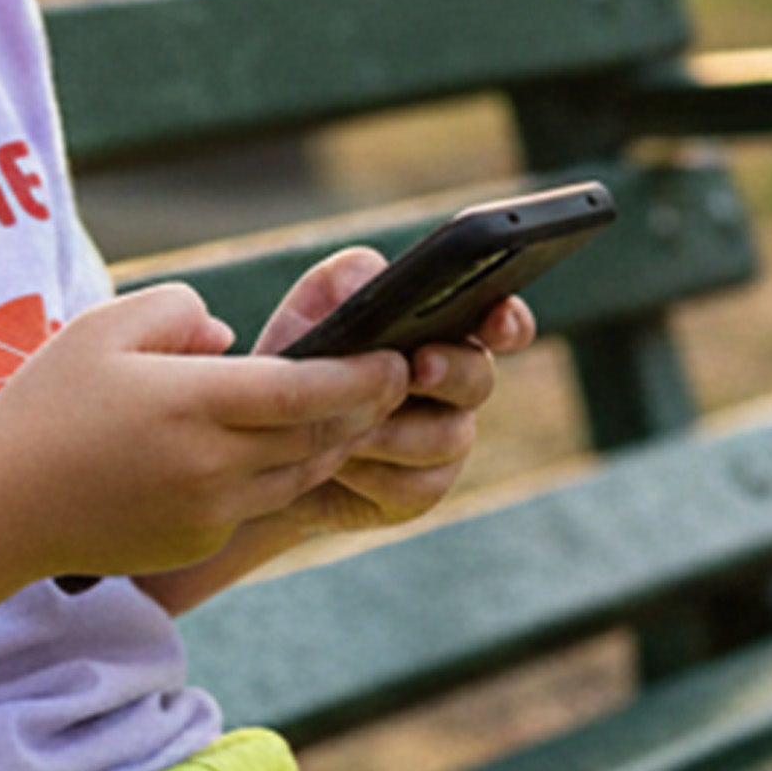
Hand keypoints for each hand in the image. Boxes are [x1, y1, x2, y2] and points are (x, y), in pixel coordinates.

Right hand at [0, 279, 411, 582]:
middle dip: (360, 409)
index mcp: (192, 402)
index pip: (308, 392)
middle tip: (389, 380)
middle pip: (317, 437)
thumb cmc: (50, 402)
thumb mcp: (106, 327)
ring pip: (297, 475)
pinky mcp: (196, 542)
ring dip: (325, 445)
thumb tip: (232, 338)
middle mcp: (210, 464)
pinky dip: (270, 476)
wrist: (0, 503)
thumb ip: (181, 311)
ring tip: (341, 412)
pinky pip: (254, 503)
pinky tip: (264, 451)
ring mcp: (206, 510)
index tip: (396, 359)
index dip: (363, 377)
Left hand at [251, 247, 534, 545]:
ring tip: (345, 423)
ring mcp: (442, 440)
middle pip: (478, 378)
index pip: (499, 322)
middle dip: (450, 371)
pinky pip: (414, 485)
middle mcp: (454, 385)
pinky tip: (337, 463)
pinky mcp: (418, 490)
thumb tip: (369, 281)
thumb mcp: (308, 311)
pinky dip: (372, 472)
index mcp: (443, 331)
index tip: (498, 321)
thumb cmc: (298, 365)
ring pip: (447, 437)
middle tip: (417, 367)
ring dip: (395, 429)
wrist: (262, 448)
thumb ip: (342, 280)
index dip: (509, 321)